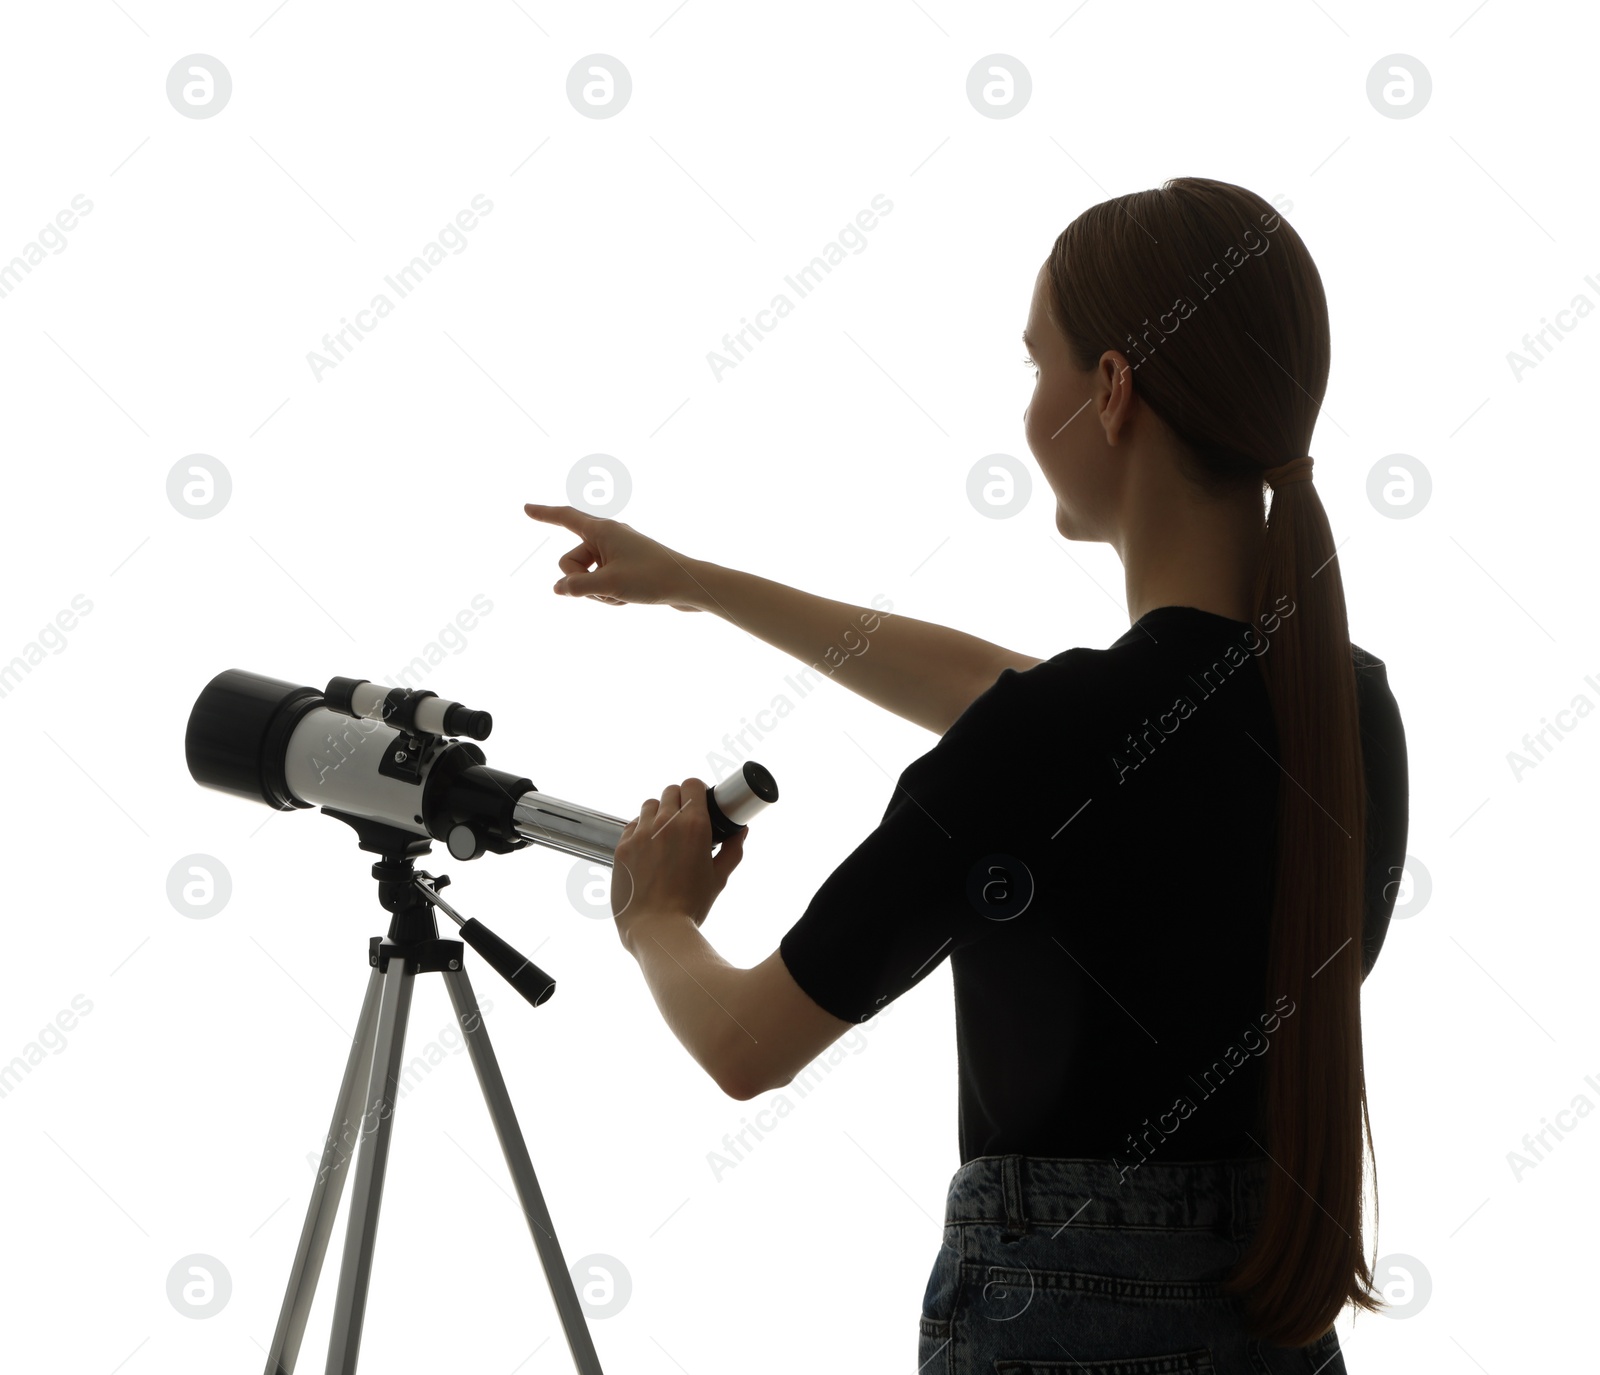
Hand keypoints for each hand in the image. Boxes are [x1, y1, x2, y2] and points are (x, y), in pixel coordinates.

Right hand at [523, 503, 706, 611]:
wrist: (690, 586)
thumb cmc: (652, 579)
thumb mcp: (608, 585)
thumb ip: (576, 587)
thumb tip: (558, 588)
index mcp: (603, 530)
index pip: (565, 517)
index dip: (544, 514)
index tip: (526, 508)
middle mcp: (609, 537)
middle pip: (570, 561)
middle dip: (579, 581)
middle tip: (605, 588)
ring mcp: (618, 553)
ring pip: (587, 578)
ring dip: (598, 592)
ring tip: (624, 594)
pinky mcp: (627, 568)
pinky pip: (603, 584)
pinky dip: (611, 595)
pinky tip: (630, 599)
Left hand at [611, 779, 746, 951]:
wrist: (656, 929)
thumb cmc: (690, 907)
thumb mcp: (719, 878)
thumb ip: (733, 850)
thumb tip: (741, 832)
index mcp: (694, 826)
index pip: (691, 785)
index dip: (696, 790)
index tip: (699, 801)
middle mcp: (665, 823)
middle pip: (670, 791)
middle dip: (679, 801)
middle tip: (684, 820)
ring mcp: (640, 834)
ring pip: (649, 805)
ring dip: (658, 813)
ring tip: (664, 834)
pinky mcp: (622, 847)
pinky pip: (631, 826)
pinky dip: (640, 831)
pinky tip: (648, 849)